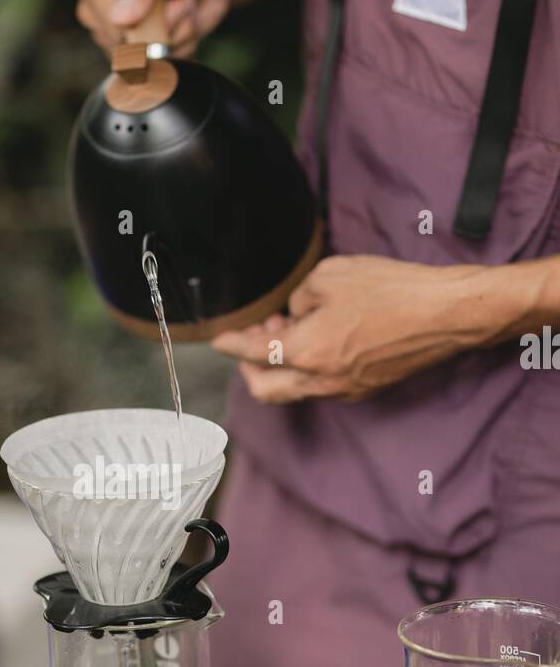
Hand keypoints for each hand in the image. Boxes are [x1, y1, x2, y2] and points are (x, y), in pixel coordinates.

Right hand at [75, 0, 239, 57]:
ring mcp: (120, 38)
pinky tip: (182, 23)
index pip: (115, 27)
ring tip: (179, 6)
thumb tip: (119, 18)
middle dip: (165, 26)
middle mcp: (100, 15)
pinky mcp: (141, 56)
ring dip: (177, 35)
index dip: (148, 15)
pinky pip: (163, 69)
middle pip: (132, 48)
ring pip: (150, 61)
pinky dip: (182, 47)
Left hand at [211, 255, 508, 402]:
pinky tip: (318, 337)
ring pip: (294, 389)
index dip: (231, 344)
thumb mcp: (330, 277)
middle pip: (265, 389)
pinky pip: (321, 385)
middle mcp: (320, 380)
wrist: (446, 314)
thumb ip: (299, 299)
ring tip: (289, 328)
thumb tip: (295, 314)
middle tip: (254, 336)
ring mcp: (344, 389)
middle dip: (250, 366)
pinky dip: (308, 367)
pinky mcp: (365, 387)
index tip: (218, 339)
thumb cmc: (392, 291)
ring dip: (281, 365)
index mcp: (306, 353)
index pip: (252, 354)